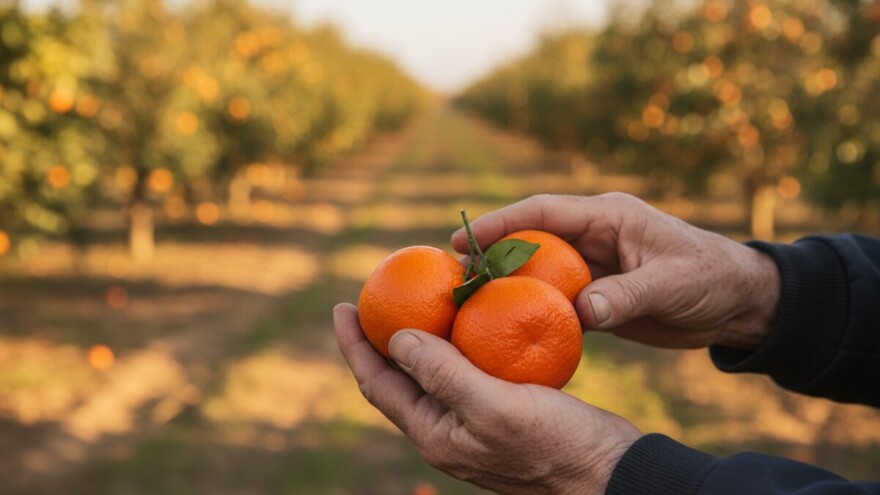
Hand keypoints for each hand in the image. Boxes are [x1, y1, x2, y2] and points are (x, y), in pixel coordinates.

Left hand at [333, 303, 640, 494]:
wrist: (609, 471)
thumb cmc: (557, 444)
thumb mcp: (494, 407)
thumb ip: (443, 374)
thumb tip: (395, 339)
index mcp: (435, 434)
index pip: (377, 385)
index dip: (355, 346)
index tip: (342, 305)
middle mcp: (447, 431)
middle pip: (398, 380)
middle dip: (380, 339)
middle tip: (372, 297)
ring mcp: (473, 423)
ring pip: (432, 374)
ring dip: (418, 338)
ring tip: (415, 301)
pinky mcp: (501, 411)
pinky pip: (465, 372)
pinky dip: (457, 343)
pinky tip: (469, 320)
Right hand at [452, 193, 779, 348]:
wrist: (739, 302)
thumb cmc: (712, 279)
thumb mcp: (672, 284)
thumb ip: (626, 295)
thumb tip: (580, 311)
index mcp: (607, 217)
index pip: (543, 212)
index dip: (501, 223)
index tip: (463, 239)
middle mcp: (593, 237)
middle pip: (530, 239)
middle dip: (491, 253)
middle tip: (452, 274)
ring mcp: (593, 266)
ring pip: (538, 271)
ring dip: (506, 283)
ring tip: (467, 302)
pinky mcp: (598, 294)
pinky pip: (556, 299)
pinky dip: (531, 309)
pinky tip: (505, 326)